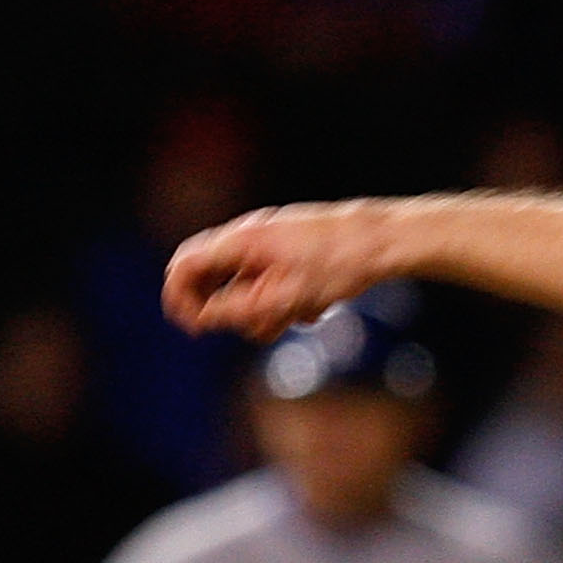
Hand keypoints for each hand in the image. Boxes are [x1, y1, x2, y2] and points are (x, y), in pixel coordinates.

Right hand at [162, 202, 397, 339]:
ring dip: (265, 308)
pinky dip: (286, 298)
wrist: (382, 242)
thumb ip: (235, 309)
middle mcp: (251, 235)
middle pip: (217, 275)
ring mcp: (273, 239)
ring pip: (249, 282)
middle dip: (233, 308)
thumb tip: (202, 317)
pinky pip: (275, 279)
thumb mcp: (281, 299)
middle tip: (259, 326)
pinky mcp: (294, 248)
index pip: (186, 264)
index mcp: (240, 241)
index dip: (180, 296)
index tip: (193, 327)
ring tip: (296, 318)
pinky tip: (315, 307)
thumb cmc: (334, 267)